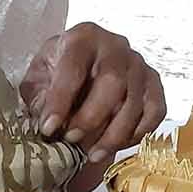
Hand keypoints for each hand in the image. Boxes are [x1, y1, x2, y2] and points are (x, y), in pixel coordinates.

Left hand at [22, 23, 165, 180]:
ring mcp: (138, 64)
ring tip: (92, 154)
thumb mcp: (37, 79)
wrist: (82, 66)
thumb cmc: (57, 72)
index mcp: (83, 37)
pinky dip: (138, 132)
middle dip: (91, 117)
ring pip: (135, 102)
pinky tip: (118, 144)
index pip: (74, 67)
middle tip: (72, 138)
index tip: (48, 128)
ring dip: (113, 134)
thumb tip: (47, 124)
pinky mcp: (153, 83)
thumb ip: (38, 99)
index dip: (60, 101)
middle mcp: (115, 46)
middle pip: (113, 82)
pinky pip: (155, 111)